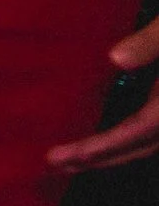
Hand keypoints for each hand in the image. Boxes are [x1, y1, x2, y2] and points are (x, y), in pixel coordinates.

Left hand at [49, 12, 158, 172]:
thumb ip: (149, 42)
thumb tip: (116, 60)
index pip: (137, 130)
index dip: (104, 146)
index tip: (70, 154)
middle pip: (141, 146)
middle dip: (100, 158)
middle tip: (57, 162)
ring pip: (148, 145)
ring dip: (111, 154)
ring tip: (72, 159)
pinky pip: (151, 134)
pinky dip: (126, 142)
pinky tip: (104, 142)